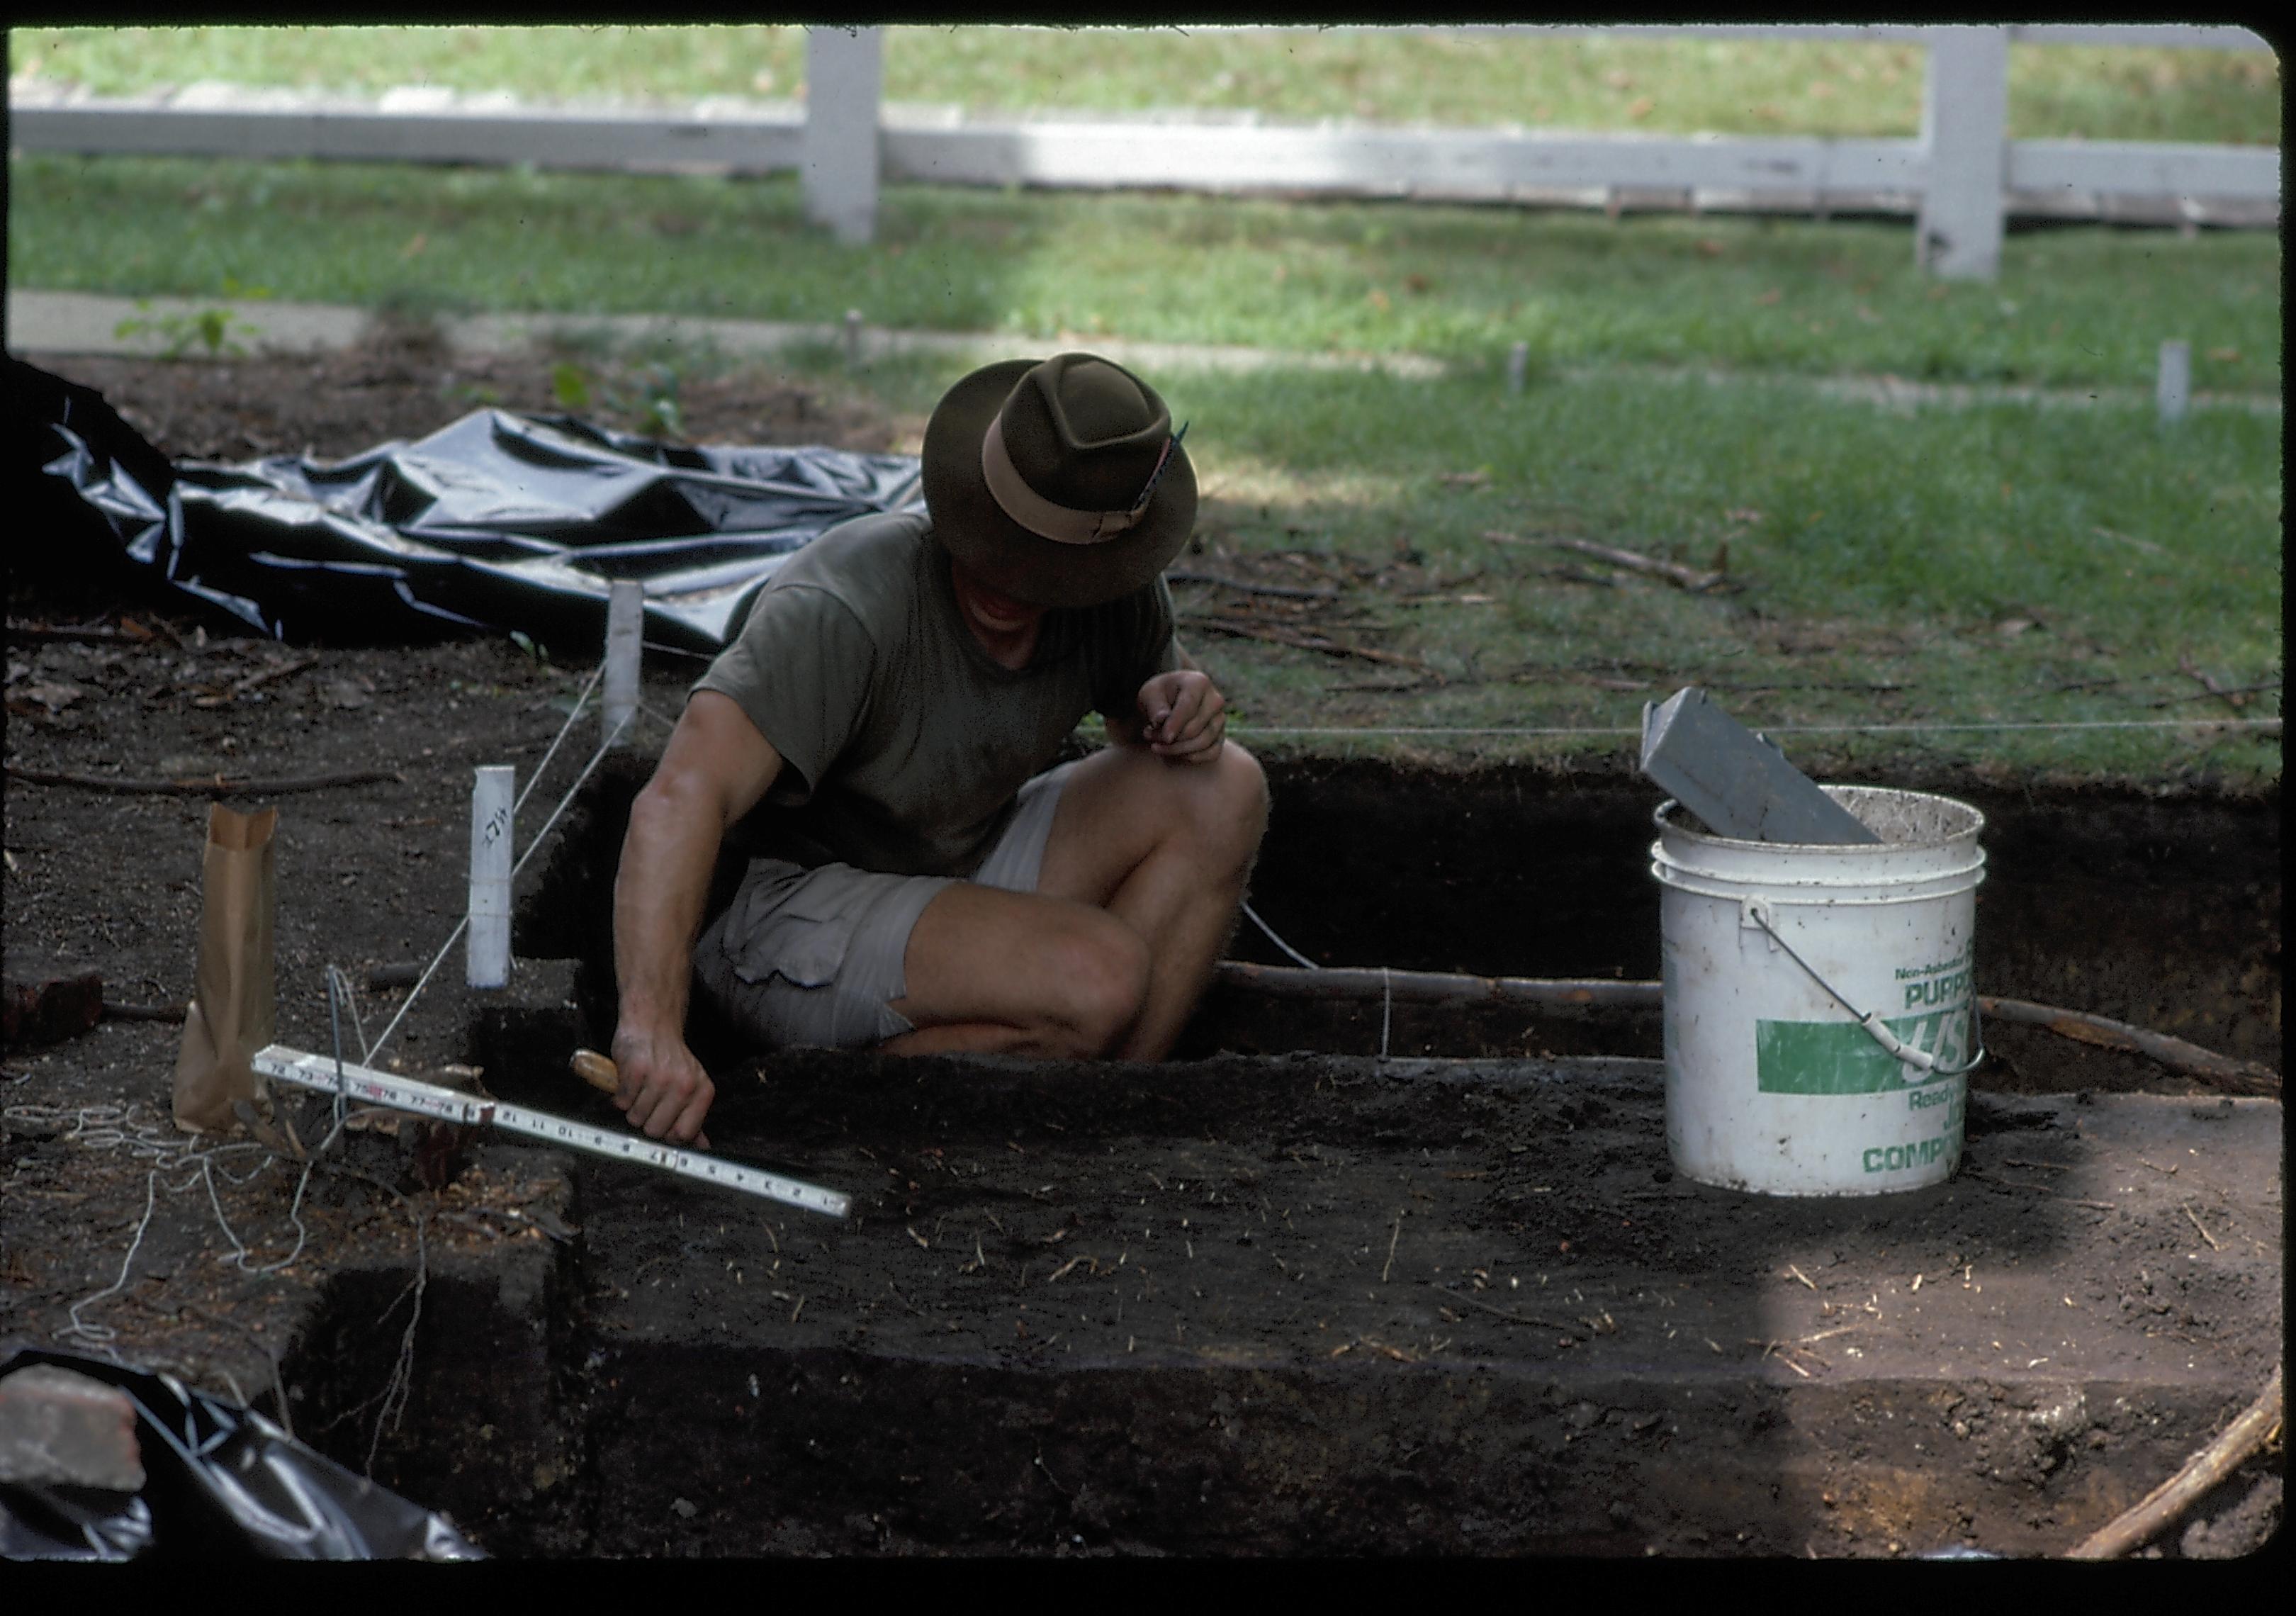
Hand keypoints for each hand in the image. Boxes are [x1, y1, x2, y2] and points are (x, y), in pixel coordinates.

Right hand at [608, 1023, 714, 1149]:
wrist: (652, 1022)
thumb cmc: (670, 1056)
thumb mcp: (692, 1083)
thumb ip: (694, 1115)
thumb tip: (701, 1145)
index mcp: (702, 1091)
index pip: (684, 1134)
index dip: (668, 1135)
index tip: (662, 1126)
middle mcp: (684, 1085)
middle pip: (656, 1130)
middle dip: (647, 1121)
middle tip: (648, 1103)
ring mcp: (660, 1078)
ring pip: (636, 1118)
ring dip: (632, 1107)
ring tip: (639, 1089)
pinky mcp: (636, 1071)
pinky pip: (621, 1102)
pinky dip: (621, 1095)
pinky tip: (630, 1081)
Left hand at [1135, 669, 1227, 763]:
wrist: (1169, 701)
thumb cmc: (1159, 696)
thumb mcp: (1150, 694)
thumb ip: (1155, 706)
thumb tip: (1160, 720)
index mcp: (1199, 683)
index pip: (1188, 707)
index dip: (1173, 725)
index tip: (1157, 736)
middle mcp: (1215, 700)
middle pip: (1194, 729)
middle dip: (1169, 739)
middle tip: (1148, 735)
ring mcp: (1220, 718)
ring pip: (1203, 743)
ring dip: (1177, 750)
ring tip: (1156, 745)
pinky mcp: (1221, 735)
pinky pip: (1212, 753)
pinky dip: (1192, 757)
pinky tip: (1174, 754)